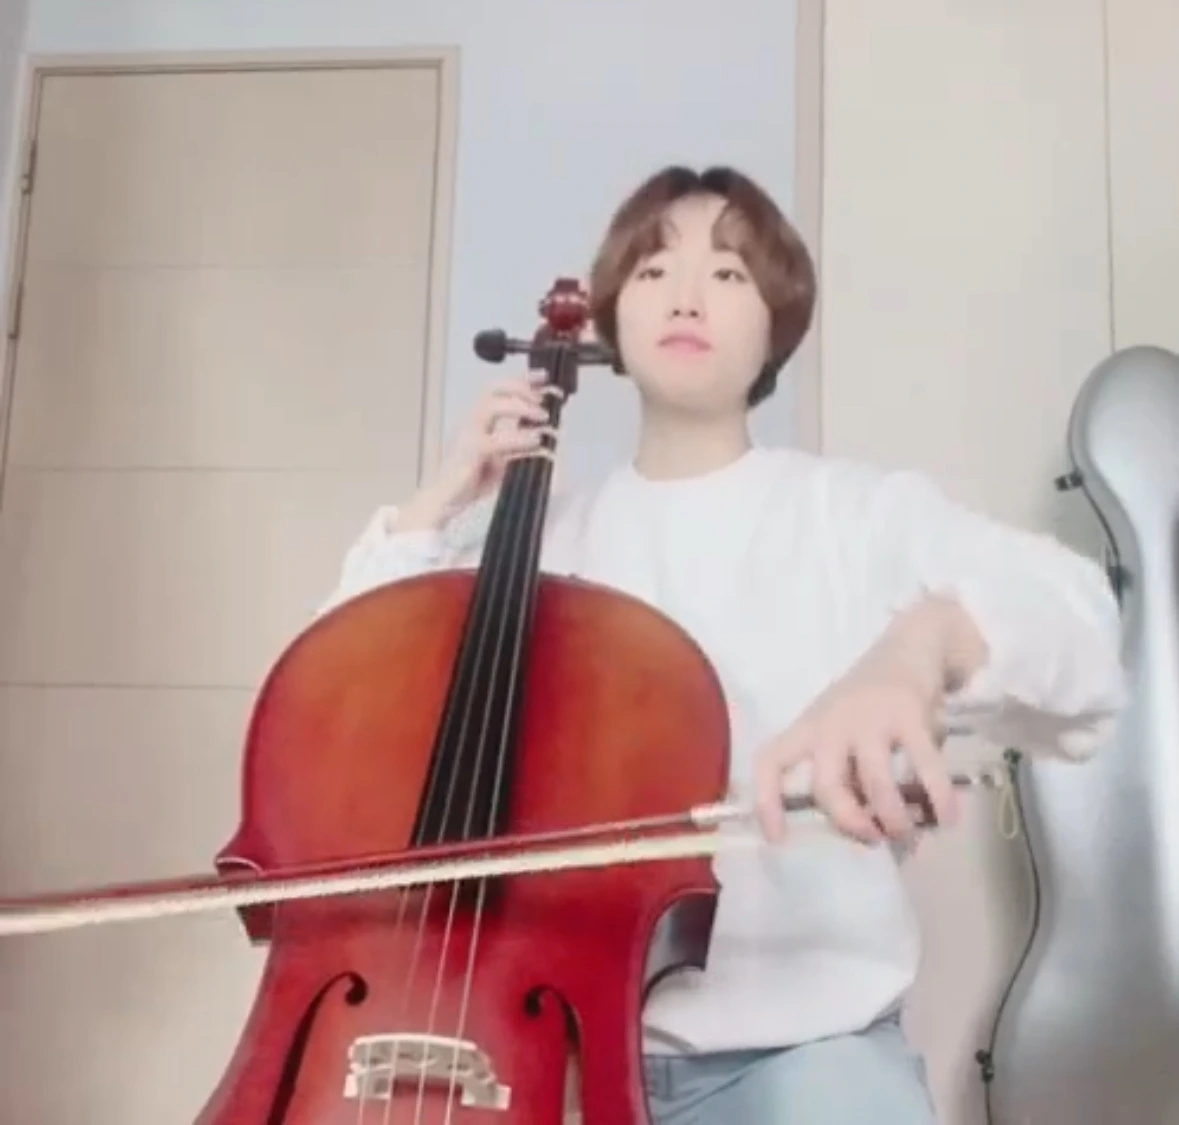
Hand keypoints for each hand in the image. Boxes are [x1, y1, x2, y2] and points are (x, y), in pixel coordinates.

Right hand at [400, 372, 555, 529]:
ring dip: (521, 407)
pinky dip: (519, 438)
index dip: (522, 379)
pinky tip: (535, 441)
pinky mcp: (470, 451)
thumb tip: (545, 438)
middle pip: (493, 388)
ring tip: (543, 416)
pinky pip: (497, 439)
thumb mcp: (502, 459)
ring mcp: (468, 434)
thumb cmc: (471, 480)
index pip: (499, 390)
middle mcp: (471, 421)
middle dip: (521, 386)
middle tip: (544, 396)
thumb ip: (519, 446)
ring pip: (492, 406)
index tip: (544, 376)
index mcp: (478, 420)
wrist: (446, 500)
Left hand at [753, 629, 959, 845]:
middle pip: (827, 786)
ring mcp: (869, 718)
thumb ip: (861, 783)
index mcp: (808, 730)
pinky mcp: (908, 713)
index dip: (767, 802)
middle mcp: (831, 724)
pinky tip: (949, 817)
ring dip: (894, 818)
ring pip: (874, 782)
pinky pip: (923, 766)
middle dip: (850, 822)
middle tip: (873, 837)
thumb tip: (889, 838)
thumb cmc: (874, 704)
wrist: (910, 646)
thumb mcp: (852, 738)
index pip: (770, 762)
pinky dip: (937, 797)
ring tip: (908, 831)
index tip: (778, 839)